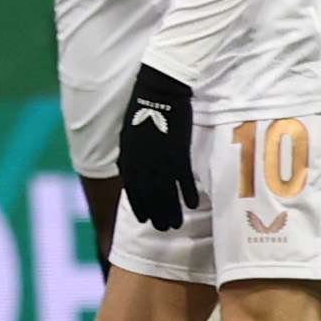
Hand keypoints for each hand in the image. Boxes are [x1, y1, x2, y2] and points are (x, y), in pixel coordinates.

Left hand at [117, 65, 199, 230]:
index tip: (144, 220)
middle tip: (164, 228)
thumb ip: (131, 156)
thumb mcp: (130, 136)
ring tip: (175, 225)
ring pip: (164, 193)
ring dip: (170, 210)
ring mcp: (159, 160)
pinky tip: (192, 205)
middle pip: (149, 196)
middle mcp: (141, 164)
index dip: (139, 206)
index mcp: (128, 158)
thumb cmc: (144, 110)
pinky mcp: (177, 153)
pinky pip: (182, 179)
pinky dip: (186, 193)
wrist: (158, 92)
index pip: (132, 190)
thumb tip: (131, 172)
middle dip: (155, 214)